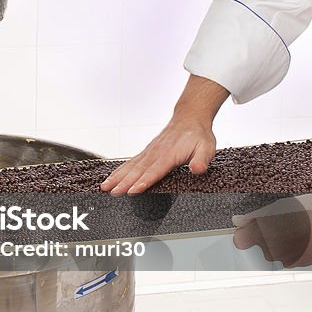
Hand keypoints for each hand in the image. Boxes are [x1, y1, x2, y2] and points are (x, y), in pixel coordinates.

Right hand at [100, 115, 216, 194]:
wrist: (189, 118)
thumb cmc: (198, 135)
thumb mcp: (207, 148)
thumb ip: (201, 160)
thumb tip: (197, 170)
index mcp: (169, 155)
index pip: (154, 171)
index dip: (143, 182)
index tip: (132, 191)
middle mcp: (155, 153)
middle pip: (137, 170)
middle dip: (124, 182)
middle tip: (112, 193)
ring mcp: (149, 152)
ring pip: (130, 166)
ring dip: (117, 177)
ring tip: (104, 187)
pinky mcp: (146, 152)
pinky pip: (130, 162)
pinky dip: (119, 171)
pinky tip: (111, 178)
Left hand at [232, 195, 311, 267]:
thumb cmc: (310, 210)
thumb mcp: (279, 206)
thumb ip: (254, 216)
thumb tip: (238, 221)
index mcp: (263, 233)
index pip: (239, 241)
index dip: (244, 234)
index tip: (249, 230)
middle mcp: (272, 250)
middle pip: (260, 247)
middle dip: (267, 238)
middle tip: (282, 224)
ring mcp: (285, 259)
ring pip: (276, 253)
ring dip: (281, 244)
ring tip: (296, 229)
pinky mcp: (298, 264)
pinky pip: (289, 258)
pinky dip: (293, 250)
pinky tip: (304, 237)